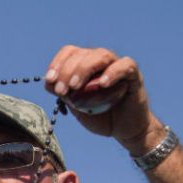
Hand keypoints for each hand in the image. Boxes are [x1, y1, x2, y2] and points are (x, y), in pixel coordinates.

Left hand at [44, 46, 164, 154]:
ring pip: (101, 55)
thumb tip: (49, 83)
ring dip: (84, 69)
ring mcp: (118, 66)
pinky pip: (125, 66)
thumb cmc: (100, 117)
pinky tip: (102, 84)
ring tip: (75, 86)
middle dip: (67, 70)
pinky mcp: (134, 75)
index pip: (70, 52)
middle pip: (83, 53)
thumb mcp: (77, 108)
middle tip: (61, 90)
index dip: (57, 63)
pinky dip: (112, 73)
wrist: (123, 130)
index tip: (49, 80)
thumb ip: (64, 94)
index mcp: (85, 65)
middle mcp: (101, 61)